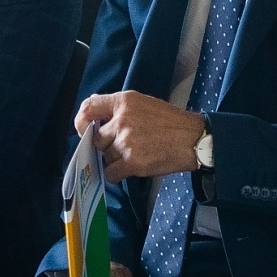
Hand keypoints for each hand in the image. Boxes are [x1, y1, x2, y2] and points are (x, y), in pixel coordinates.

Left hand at [75, 91, 207, 183]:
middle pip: (97, 138)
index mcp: (124, 101)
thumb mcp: (144, 103)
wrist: (193, 139)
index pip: (88, 107)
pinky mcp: (132, 161)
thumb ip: (121, 109)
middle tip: (123, 147)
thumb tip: (96, 120)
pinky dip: (117, 175)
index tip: (86, 131)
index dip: (82, 122)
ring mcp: (126, 141)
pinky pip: (111, 173)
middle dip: (106, 146)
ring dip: (115, 160)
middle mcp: (122, 119)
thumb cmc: (171, 122)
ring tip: (135, 155)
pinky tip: (130, 169)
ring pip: (105, 156)